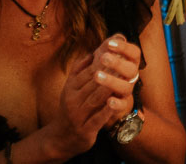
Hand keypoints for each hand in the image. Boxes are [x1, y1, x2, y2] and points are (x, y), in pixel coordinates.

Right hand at [47, 35, 139, 155]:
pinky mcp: (85, 130)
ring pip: (95, 98)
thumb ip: (82, 67)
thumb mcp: (72, 85)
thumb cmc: (72, 105)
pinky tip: (116, 102)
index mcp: (70, 87)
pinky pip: (97, 118)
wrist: (61, 137)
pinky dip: (106, 110)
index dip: (103, 58)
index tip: (117, 48)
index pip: (88, 70)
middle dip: (108, 69)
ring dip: (109, 86)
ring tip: (123, 76)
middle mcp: (72, 100)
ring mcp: (78, 115)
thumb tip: (96, 49)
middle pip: (92, 82)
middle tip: (124, 58)